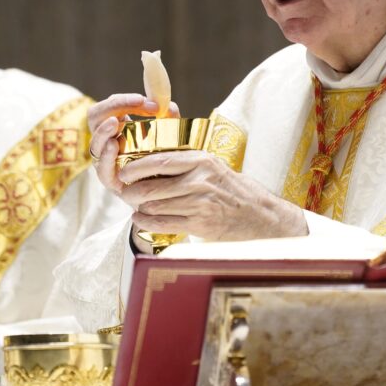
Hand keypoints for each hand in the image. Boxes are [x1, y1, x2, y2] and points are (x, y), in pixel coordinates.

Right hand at [87, 93, 178, 195]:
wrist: (164, 196)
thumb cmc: (162, 162)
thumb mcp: (166, 138)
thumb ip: (168, 122)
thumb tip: (171, 106)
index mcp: (116, 128)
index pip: (110, 106)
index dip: (124, 99)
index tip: (146, 99)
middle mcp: (106, 142)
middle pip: (95, 116)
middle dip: (112, 106)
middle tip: (135, 102)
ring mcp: (105, 161)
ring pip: (95, 142)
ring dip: (103, 130)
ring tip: (115, 122)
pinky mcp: (110, 181)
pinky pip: (102, 167)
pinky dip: (106, 155)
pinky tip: (114, 145)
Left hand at [118, 150, 307, 241]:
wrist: (261, 216)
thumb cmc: (234, 190)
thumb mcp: (213, 166)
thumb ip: (187, 162)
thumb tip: (152, 160)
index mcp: (202, 160)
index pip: (160, 160)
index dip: (137, 167)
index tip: (124, 171)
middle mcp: (200, 180)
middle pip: (153, 186)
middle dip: (133, 191)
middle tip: (125, 192)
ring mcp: (201, 203)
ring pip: (156, 206)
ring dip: (140, 208)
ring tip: (135, 206)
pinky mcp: (201, 224)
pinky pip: (164, 224)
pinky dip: (147, 223)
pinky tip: (141, 220)